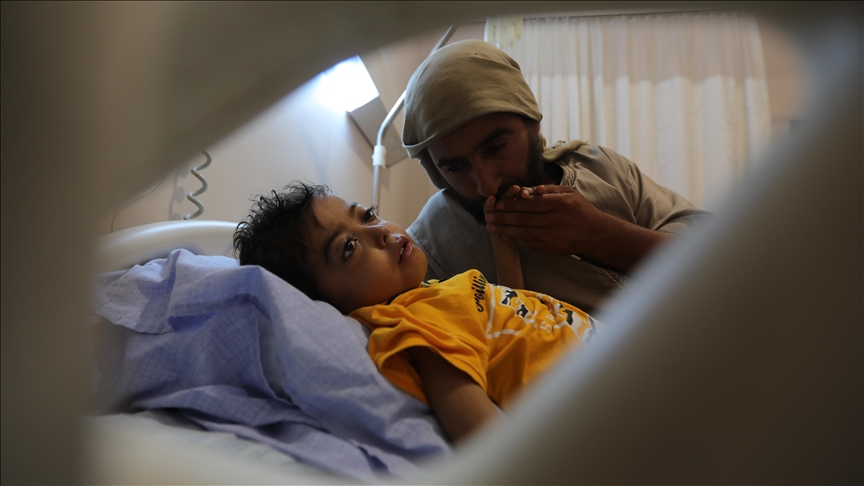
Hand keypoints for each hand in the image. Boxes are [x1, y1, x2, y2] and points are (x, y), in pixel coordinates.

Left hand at [485, 185, 671, 271]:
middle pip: (524, 218)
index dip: (512, 204)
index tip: (498, 203)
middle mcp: (556, 220)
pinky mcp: (551, 247)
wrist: (594, 233)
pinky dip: (515, 239)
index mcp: (560, 203)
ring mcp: (553, 235)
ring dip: (505, 229)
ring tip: (490, 226)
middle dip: (503, 217)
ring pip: (524, 232)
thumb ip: (547, 190)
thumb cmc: (579, 209)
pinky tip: (504, 235)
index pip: (531, 204)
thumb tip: (527, 189)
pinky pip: (529, 243)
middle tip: (488, 215)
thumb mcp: (568, 193)